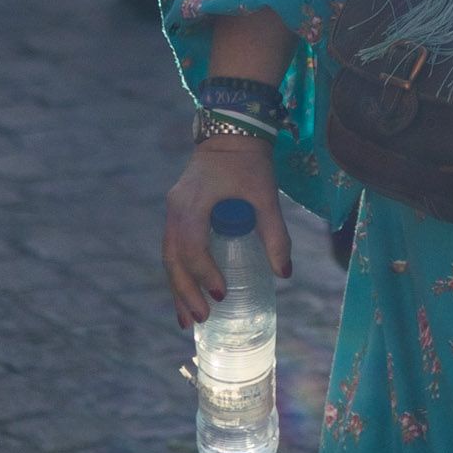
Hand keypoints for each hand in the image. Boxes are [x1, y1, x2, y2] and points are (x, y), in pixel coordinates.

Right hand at [163, 132, 289, 324]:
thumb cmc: (249, 161)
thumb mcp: (265, 194)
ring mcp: (174, 211)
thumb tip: (284, 273)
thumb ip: (275, 232)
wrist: (232, 131)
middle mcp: (176, 209)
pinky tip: (187, 295)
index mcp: (193, 203)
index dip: (204, 272)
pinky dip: (179, 274)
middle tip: (201, 319)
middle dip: (185, 292)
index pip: (191, 245)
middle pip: (172, 258)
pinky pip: (174, 249)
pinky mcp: (179, 213)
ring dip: (177, 289)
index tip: (221, 292)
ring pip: (169, 257)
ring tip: (188, 321)